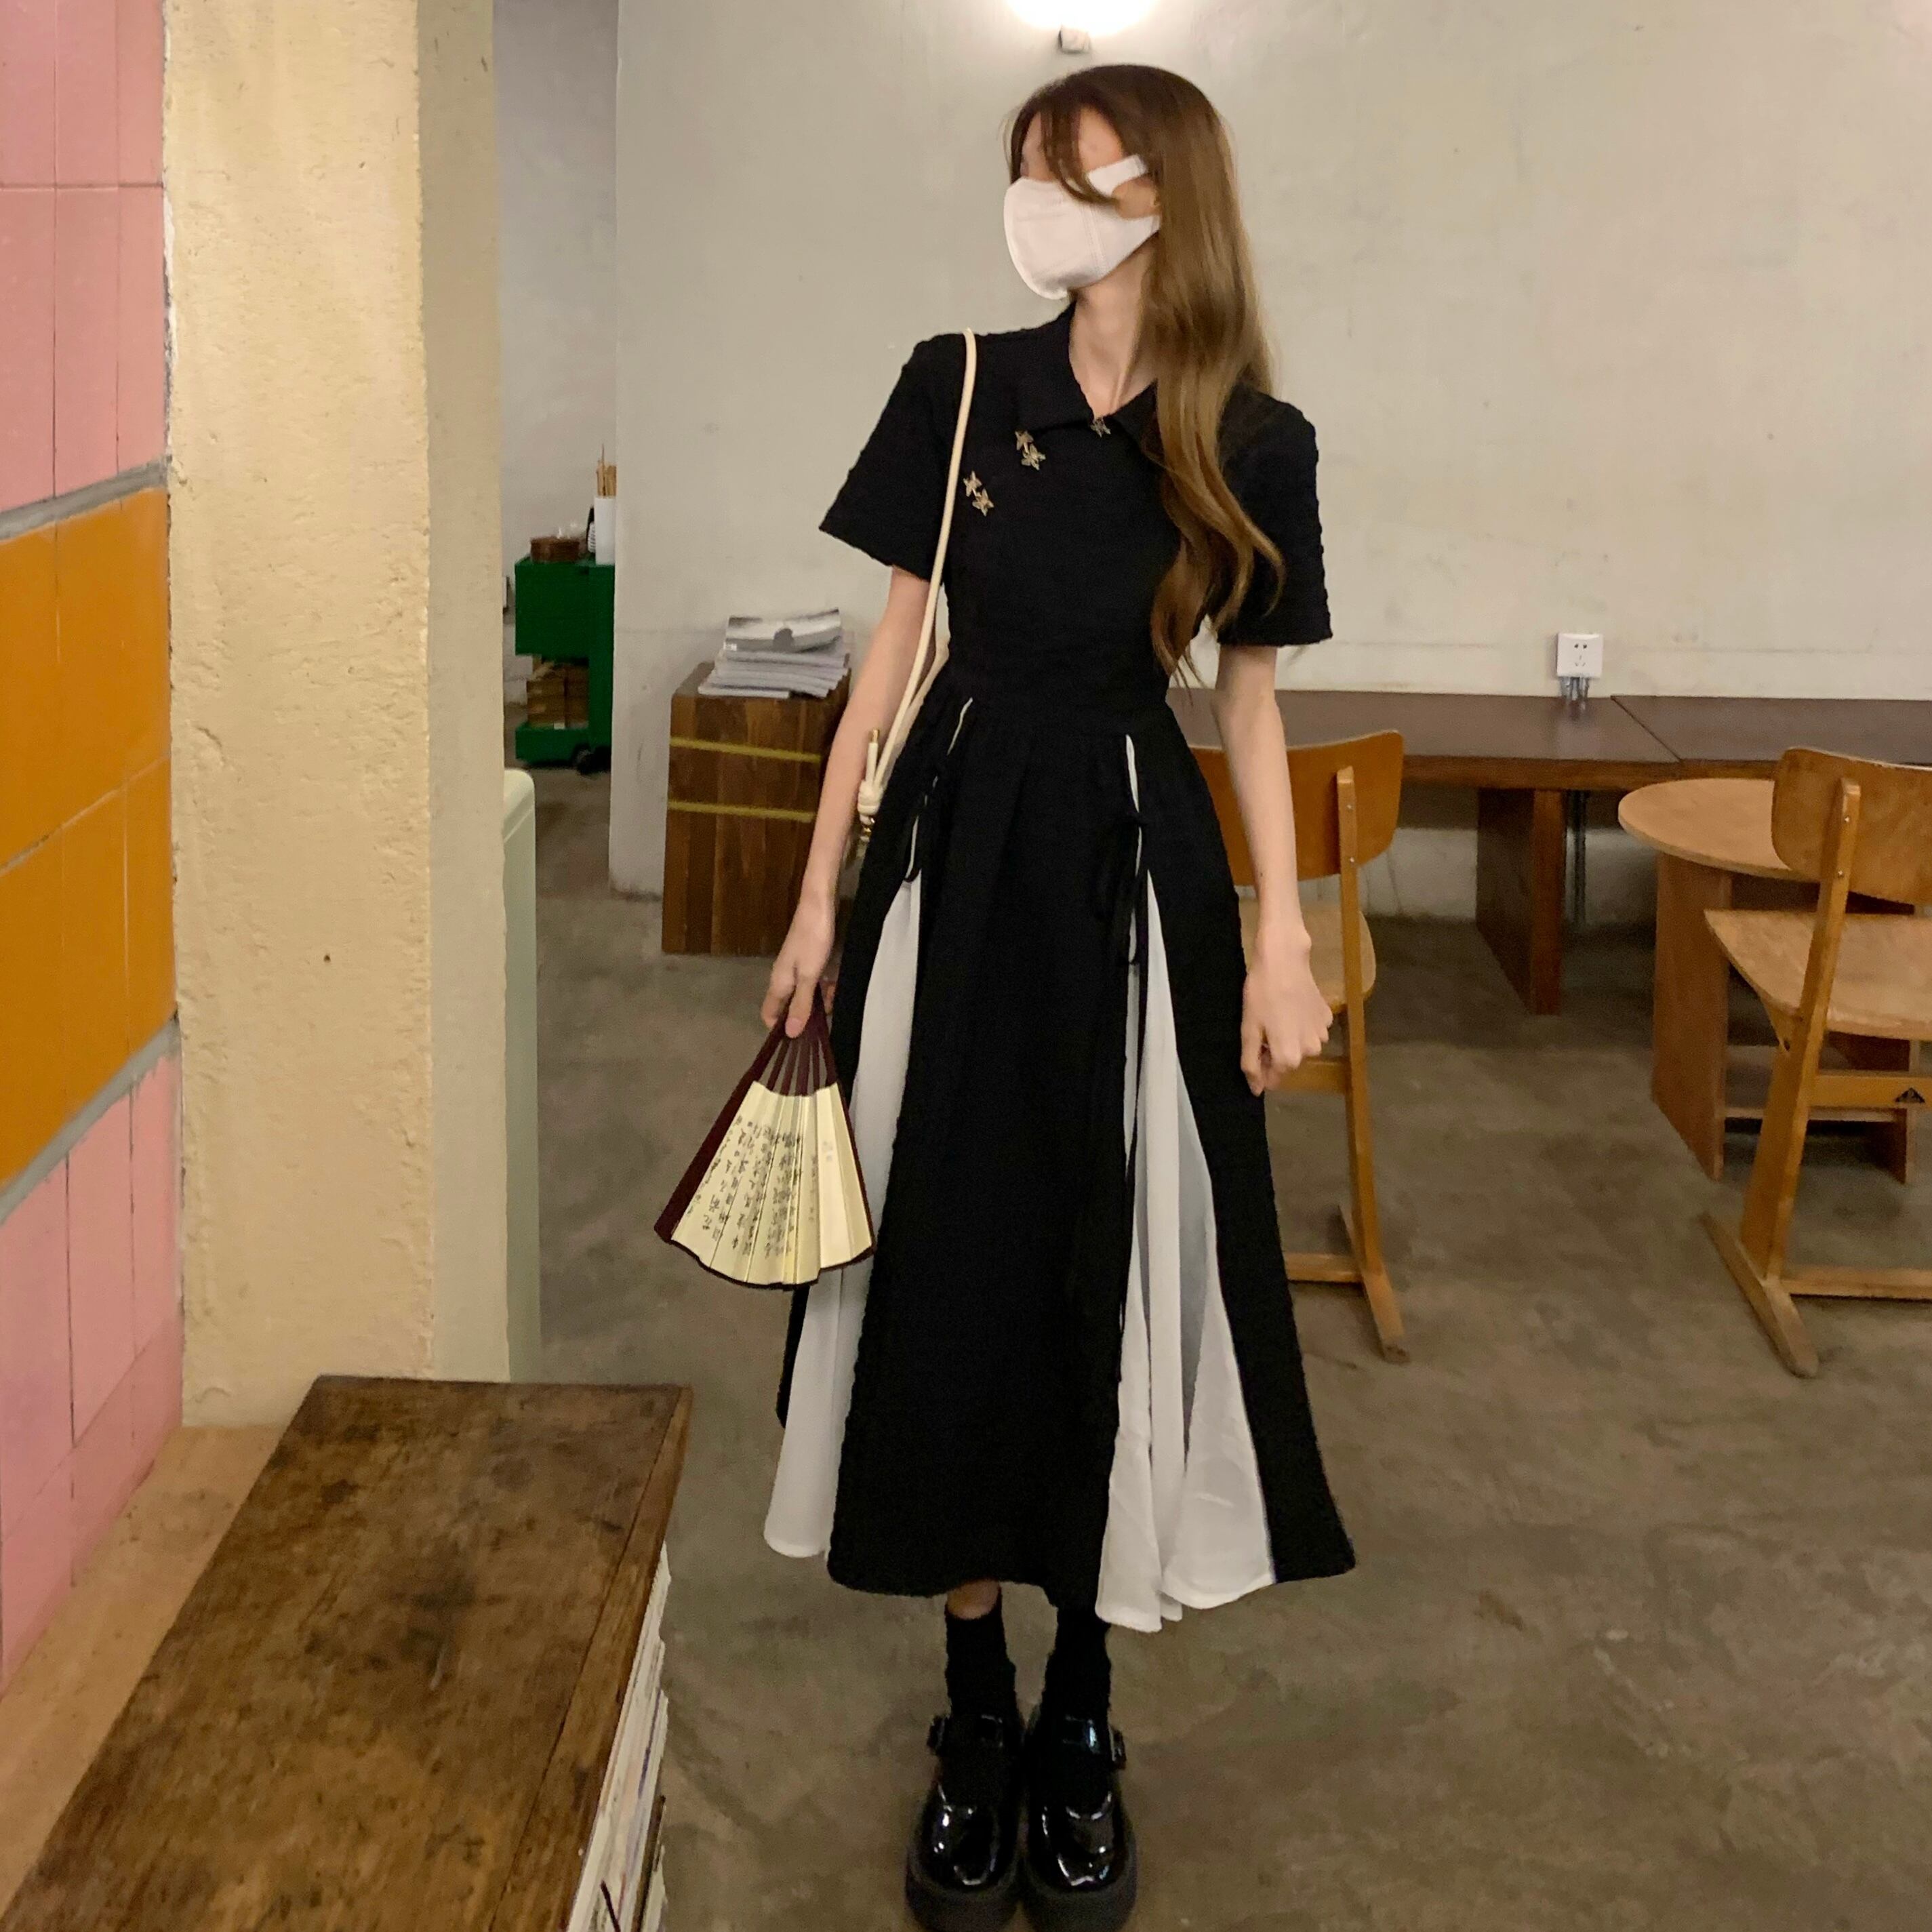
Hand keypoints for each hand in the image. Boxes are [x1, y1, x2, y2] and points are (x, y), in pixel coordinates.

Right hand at [762, 891, 836, 1036]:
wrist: (820, 906)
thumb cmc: (812, 940)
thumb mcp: (808, 976)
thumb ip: (800, 1004)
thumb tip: (789, 1034)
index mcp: (778, 983)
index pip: (770, 1014)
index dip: (779, 1029)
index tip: (797, 1042)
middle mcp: (785, 978)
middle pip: (789, 1007)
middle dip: (802, 1020)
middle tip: (821, 1032)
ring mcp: (798, 969)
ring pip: (806, 996)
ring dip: (819, 1006)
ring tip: (835, 1014)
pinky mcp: (812, 962)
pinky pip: (817, 984)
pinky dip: (827, 990)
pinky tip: (838, 993)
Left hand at [1240, 920, 1330, 1093]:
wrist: (1284, 960)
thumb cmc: (1261, 994)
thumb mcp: (1249, 1030)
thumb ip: (1251, 1063)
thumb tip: (1256, 1089)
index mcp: (1289, 1058)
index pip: (1273, 1079)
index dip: (1260, 1067)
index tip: (1254, 1048)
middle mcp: (1311, 1051)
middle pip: (1288, 1062)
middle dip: (1274, 1052)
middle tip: (1262, 1027)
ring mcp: (1323, 1034)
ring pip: (1300, 1046)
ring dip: (1288, 1038)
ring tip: (1276, 1015)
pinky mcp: (1328, 1017)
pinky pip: (1310, 1030)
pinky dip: (1300, 1024)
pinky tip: (1290, 1006)